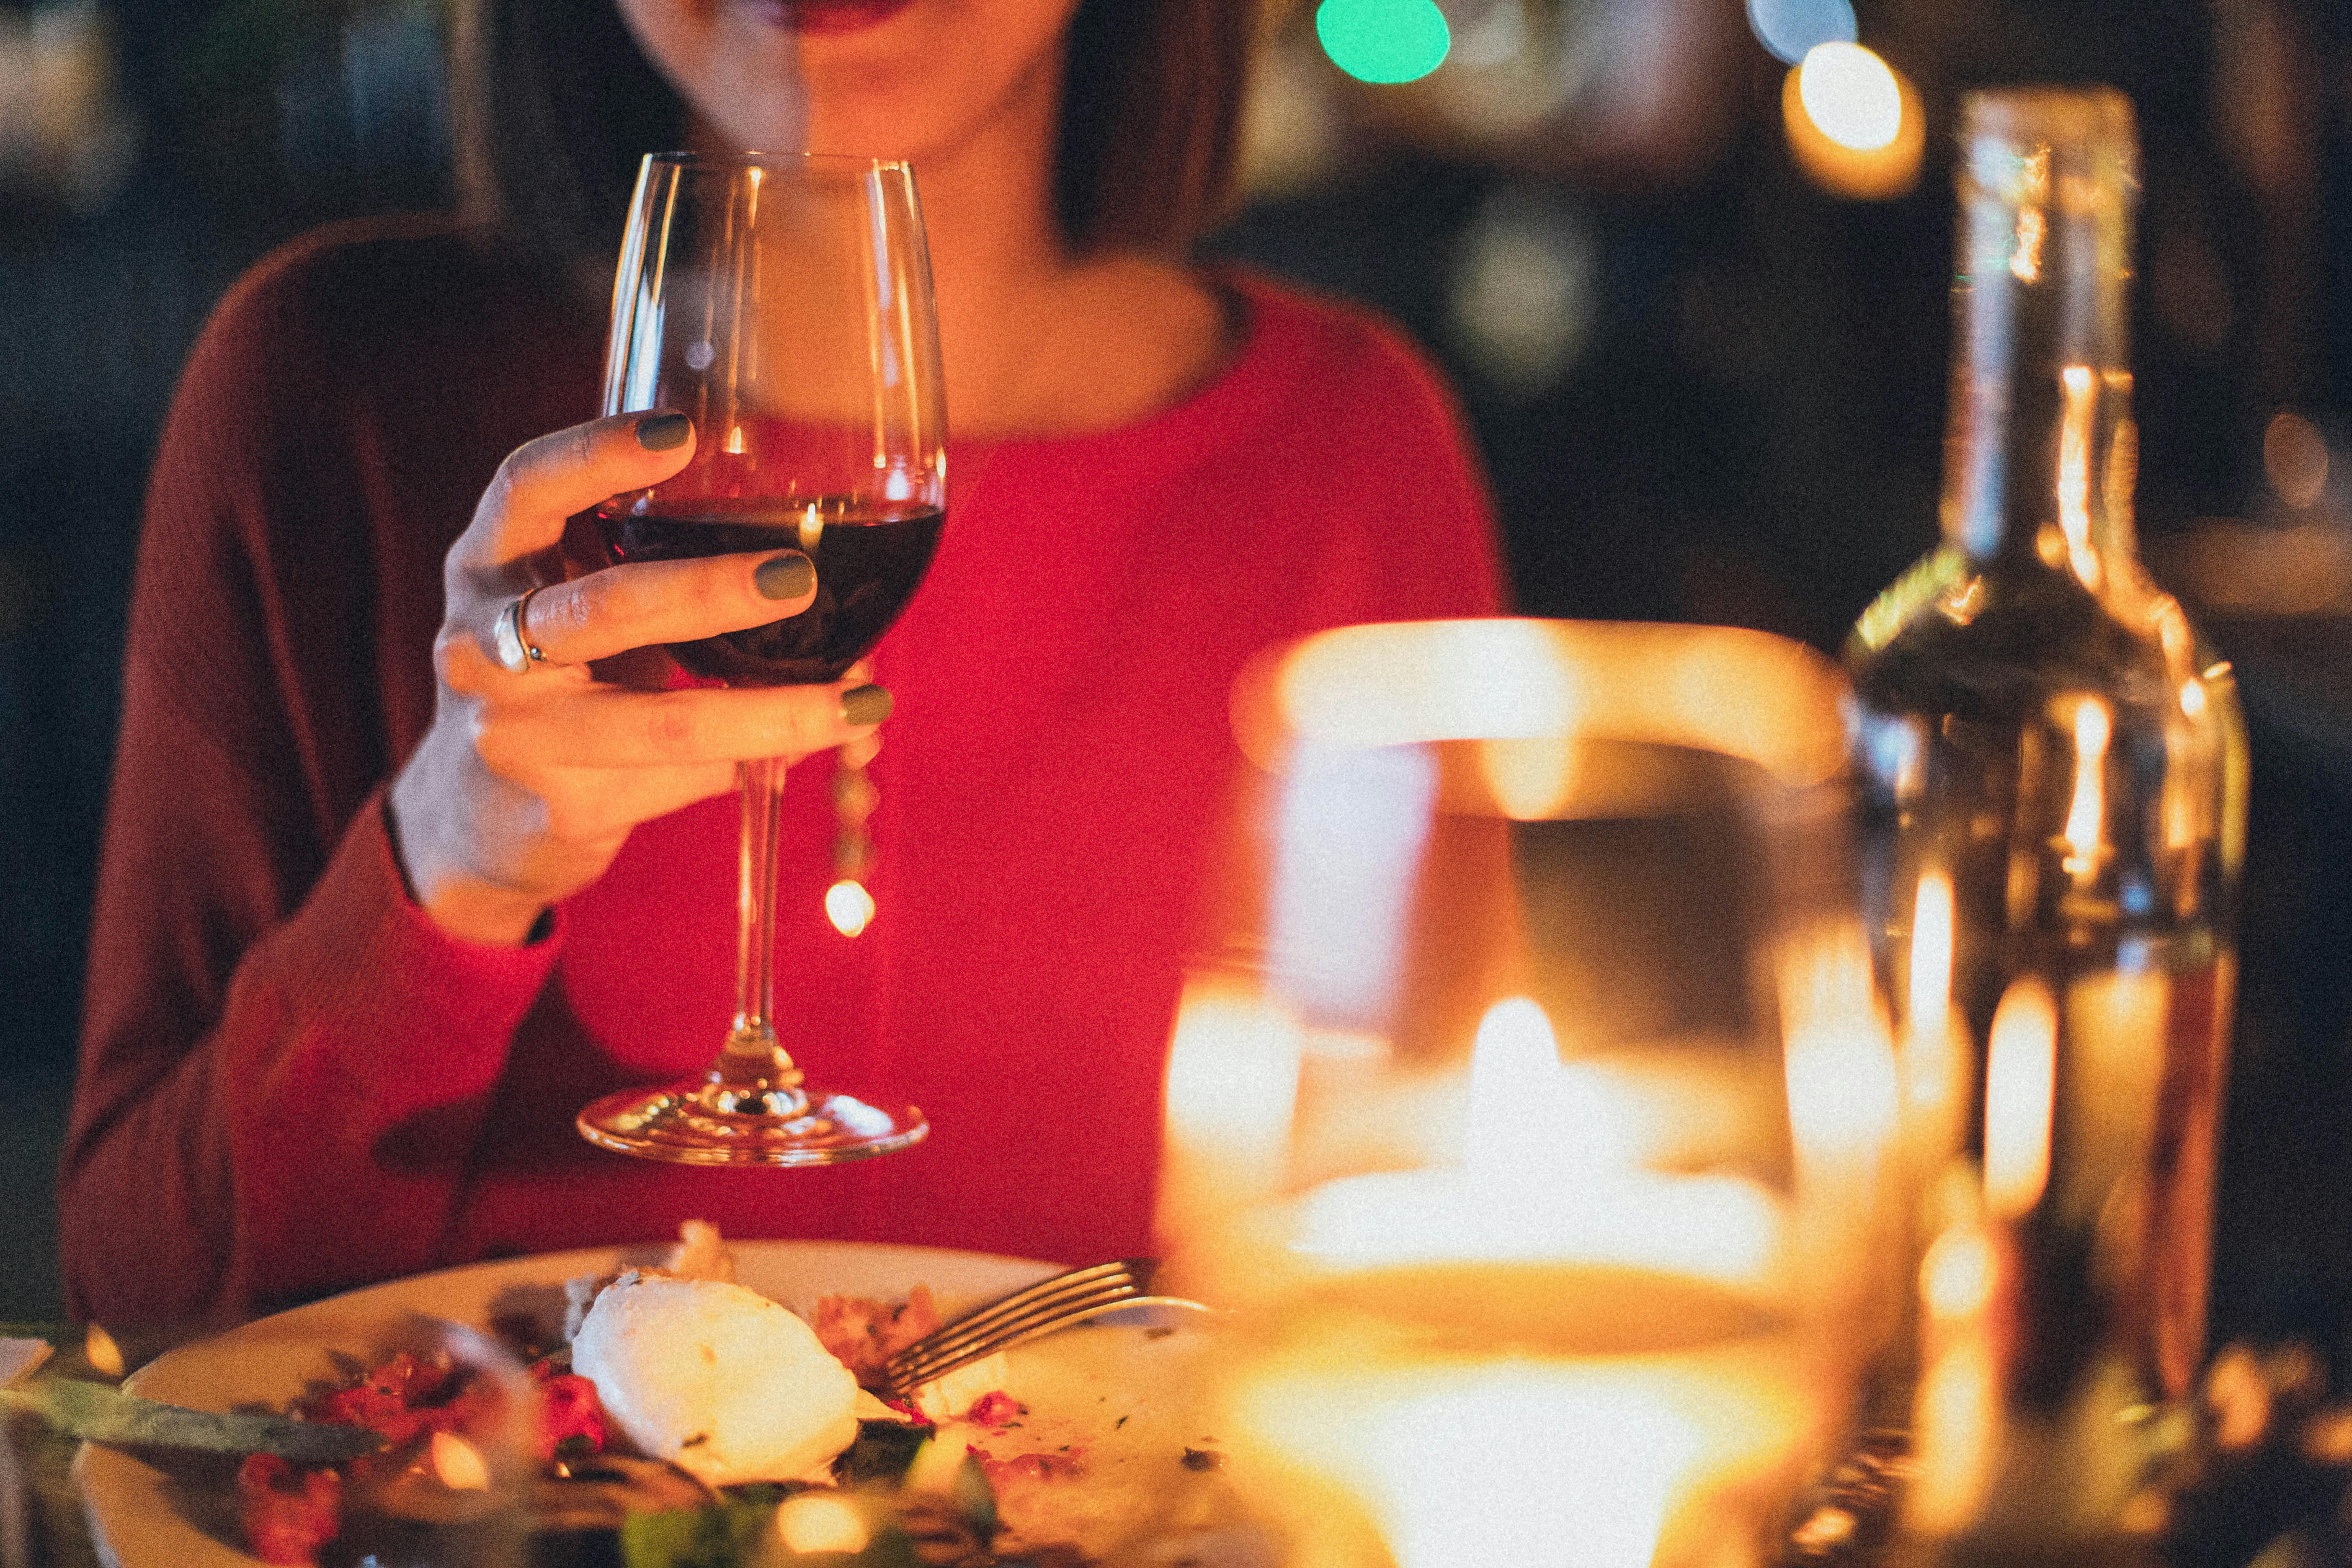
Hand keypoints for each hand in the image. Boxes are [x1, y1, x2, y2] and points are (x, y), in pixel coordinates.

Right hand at [388, 413, 890, 945]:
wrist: (478, 815)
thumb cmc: (554, 678)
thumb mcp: (570, 602)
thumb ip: (644, 563)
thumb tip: (813, 553)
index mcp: (488, 565)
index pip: (526, 490)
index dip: (596, 455)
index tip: (682, 432)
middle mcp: (481, 644)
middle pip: (602, 608)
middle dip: (706, 592)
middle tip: (798, 576)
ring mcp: (515, 735)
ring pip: (656, 723)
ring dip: (764, 713)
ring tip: (855, 702)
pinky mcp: (558, 807)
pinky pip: (677, 782)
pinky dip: (750, 765)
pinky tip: (808, 751)